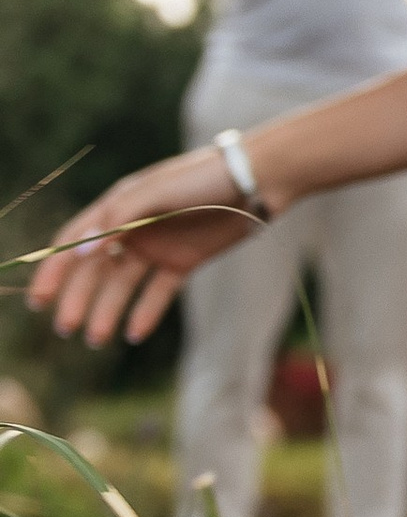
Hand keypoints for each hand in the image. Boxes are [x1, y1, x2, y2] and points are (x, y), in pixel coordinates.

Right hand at [27, 153, 263, 348]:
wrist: (257, 180)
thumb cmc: (201, 177)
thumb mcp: (154, 192)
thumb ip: (117, 219)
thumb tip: (81, 251)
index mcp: (117, 206)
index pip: (74, 241)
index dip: (54, 270)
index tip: (39, 300)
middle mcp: (133, 228)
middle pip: (95, 269)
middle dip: (78, 298)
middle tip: (65, 329)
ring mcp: (158, 245)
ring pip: (123, 285)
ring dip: (108, 310)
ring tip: (96, 339)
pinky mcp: (185, 260)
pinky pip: (158, 292)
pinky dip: (146, 313)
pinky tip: (133, 334)